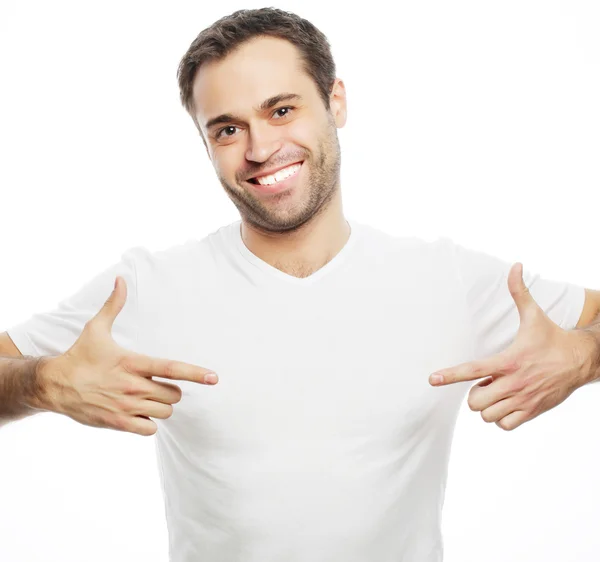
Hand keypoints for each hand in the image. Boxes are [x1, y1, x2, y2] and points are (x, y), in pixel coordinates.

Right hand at [37, 276, 218, 435]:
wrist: (54, 385)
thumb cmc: (79, 355)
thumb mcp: (96, 328)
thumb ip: (113, 305)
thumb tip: (121, 279)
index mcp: (133, 363)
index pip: (171, 368)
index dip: (195, 373)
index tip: (214, 378)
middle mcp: (133, 386)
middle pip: (174, 394)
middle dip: (171, 390)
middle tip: (155, 385)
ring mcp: (126, 407)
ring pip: (165, 412)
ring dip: (161, 406)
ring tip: (145, 398)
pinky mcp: (118, 423)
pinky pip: (150, 429)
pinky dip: (149, 424)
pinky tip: (138, 414)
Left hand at [428, 263, 589, 430]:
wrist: (581, 361)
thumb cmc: (552, 337)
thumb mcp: (534, 315)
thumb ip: (519, 292)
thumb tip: (515, 266)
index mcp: (508, 361)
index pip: (473, 370)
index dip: (450, 375)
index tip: (432, 379)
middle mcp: (513, 384)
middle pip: (475, 401)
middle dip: (474, 394)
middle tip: (486, 382)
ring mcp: (523, 400)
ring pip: (487, 416)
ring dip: (486, 407)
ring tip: (496, 392)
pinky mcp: (532, 412)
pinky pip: (504, 425)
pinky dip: (500, 419)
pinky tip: (506, 404)